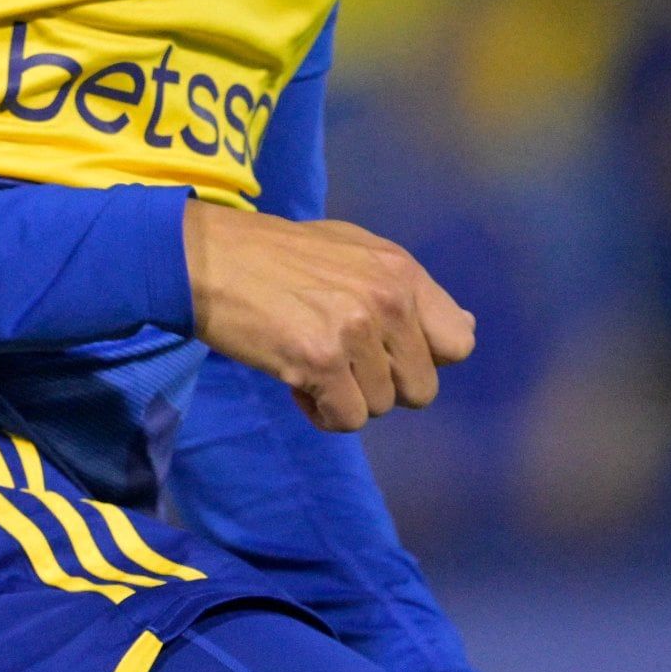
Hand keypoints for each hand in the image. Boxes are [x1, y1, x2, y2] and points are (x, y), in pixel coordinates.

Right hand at [186, 202, 475, 430]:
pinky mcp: (319, 361)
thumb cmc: (275, 256)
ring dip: (344, 398)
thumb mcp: (352, 251)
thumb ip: (407, 290)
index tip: (383, 352)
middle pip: (422, 389)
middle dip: (381, 386)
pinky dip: (320, 413)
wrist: (204, 259)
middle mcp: (388, 299)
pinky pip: (346, 420)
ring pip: (380, 408)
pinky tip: (295, 381)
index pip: (459, 344)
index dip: (423, 359)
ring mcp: (356, 331)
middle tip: (340, 362)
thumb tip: (466, 329)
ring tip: (309, 362)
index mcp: (402, 271)